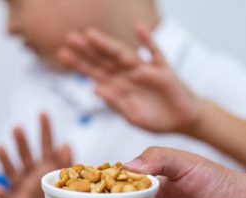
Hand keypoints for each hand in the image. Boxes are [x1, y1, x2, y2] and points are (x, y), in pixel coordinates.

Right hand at [0, 113, 71, 197]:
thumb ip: (64, 163)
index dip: (45, 130)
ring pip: (12, 172)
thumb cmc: (49, 197)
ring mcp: (21, 188)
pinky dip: (1, 194)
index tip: (43, 112)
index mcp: (45, 167)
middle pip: (26, 155)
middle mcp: (31, 174)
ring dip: (5, 160)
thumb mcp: (60, 180)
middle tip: (17, 127)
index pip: (46, 145)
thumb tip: (67, 144)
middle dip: (22, 142)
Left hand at [57, 24, 202, 132]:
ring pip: (124, 55)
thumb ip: (115, 103)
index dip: (79, 65)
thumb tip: (94, 89)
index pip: (96, 73)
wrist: (183, 121)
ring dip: (108, 45)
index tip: (62, 54)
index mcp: (119, 87)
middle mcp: (129, 76)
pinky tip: (138, 28)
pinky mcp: (163, 70)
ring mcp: (145, 71)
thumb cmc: (157, 120)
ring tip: (91, 34)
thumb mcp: (133, 116)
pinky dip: (148, 41)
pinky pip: (155, 53)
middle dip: (88, 50)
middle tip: (69, 38)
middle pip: (105, 60)